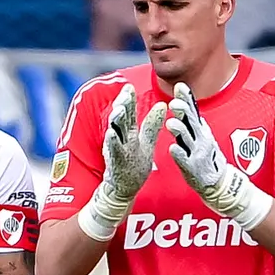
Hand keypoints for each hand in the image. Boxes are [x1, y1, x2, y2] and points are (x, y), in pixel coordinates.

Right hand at [82, 82, 155, 235]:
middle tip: (124, 92)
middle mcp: (122, 139)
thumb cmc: (134, 164)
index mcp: (130, 133)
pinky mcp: (115, 162)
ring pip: (115, 131)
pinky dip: (112, 141)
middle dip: (122, 105)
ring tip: (119, 109)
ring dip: (116, 120)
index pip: (129, 113)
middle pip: (121, 119)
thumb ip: (152, 124)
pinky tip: (112, 133)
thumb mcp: (145, 142)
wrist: (123, 189)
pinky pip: (113, 150)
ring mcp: (117, 150)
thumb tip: (162, 105)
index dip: (129, 100)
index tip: (129, 86)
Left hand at [164, 84, 263, 228]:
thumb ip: (194, 123)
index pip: (193, 111)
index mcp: (201, 132)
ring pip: (187, 139)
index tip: (180, 86)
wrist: (218, 184)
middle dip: (183, 110)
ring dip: (179, 130)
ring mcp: (197, 154)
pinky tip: (172, 149)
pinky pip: (185, 160)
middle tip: (174, 102)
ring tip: (170, 123)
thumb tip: (189, 104)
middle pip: (191, 122)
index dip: (187, 99)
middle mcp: (201, 140)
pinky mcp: (193, 168)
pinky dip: (179, 154)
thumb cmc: (208, 160)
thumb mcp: (203, 137)